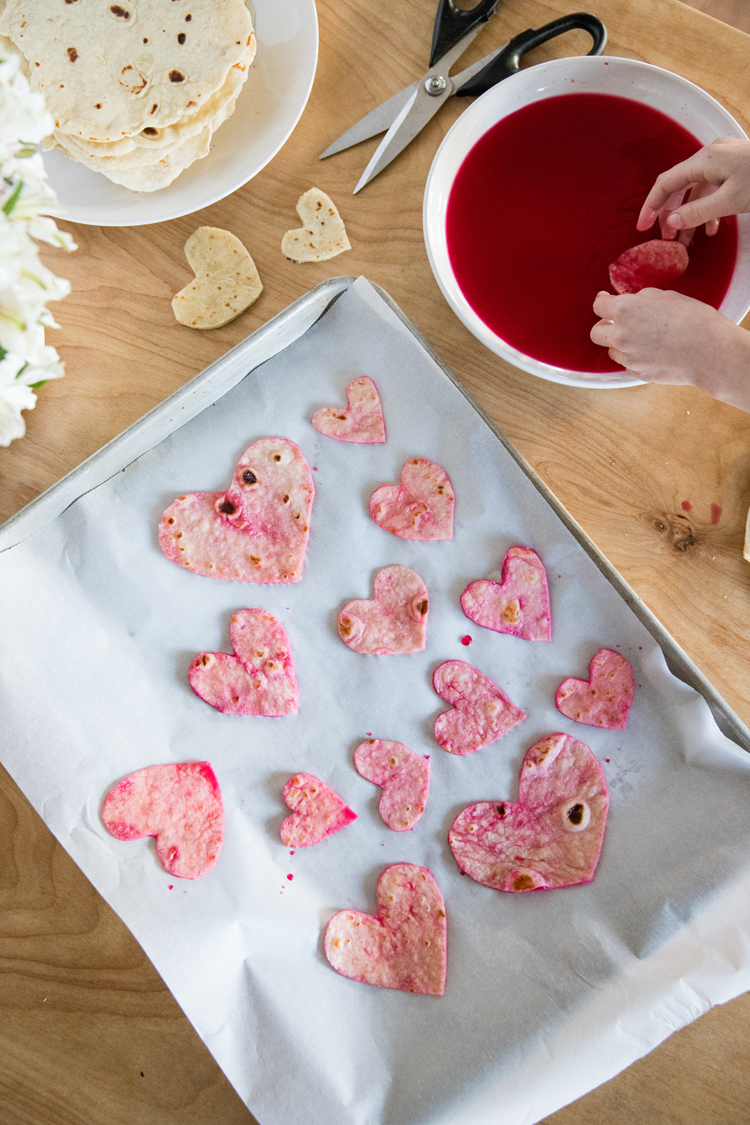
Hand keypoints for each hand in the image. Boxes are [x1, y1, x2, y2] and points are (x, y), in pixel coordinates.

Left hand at [590, 288, 749, 409]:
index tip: (606, 301)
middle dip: (605, 326)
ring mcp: (627, 357)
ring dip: (620, 344)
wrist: (708, 350)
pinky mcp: (638, 373)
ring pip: (612, 351)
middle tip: (618, 323)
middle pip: (596, 333)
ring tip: (642, 339)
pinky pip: (628, 365)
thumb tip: (634, 303)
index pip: (599, 306)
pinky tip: (652, 353)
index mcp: (625, 310)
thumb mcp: (666, 297)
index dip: (603, 302)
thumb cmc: (693, 319)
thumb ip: (642, 300)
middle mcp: (620, 335)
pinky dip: (635, 359)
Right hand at [636, 136, 749, 243]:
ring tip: (686, 238)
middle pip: (679, 187)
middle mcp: (712, 156)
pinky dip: (707, 207)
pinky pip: (712, 188)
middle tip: (667, 237)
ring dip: (689, 215)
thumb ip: (698, 211)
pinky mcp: (735, 167)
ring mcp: (724, 160)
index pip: (666, 184)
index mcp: (705, 160)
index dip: (651, 206)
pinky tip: (710, 225)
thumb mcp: (730, 200)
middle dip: (671, 214)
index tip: (644, 225)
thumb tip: (673, 221)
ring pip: (696, 190)